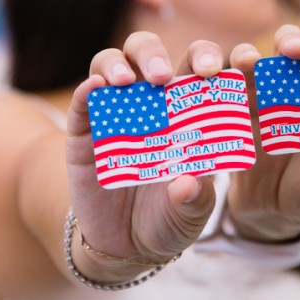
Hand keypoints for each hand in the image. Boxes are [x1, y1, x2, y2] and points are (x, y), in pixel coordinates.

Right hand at [66, 34, 225, 281]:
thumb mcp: (190, 213)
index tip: (217, 67)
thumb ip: (195, 199)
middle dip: (155, 55)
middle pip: (150, 55)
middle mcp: (150, 101)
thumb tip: (187, 184)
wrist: (126, 244)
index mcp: (187, 110)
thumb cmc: (170, 217)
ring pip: (112, 64)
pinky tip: (95, 88)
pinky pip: (83, 101)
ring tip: (127, 81)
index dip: (208, 58)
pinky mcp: (84, 130)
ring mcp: (115, 111)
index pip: (197, 70)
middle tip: (163, 76)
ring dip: (119, 64)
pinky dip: (88, 89)